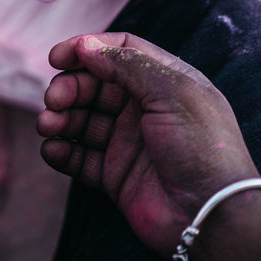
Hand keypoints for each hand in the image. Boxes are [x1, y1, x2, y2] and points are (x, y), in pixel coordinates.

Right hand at [37, 33, 258, 253]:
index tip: (59, 57)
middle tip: (54, 98)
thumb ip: (128, 64)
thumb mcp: (172, 92)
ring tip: (48, 125)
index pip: (120, 51)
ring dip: (60, 118)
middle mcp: (145, 109)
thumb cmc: (201, 147)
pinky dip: (62, 151)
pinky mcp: (116, 175)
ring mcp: (129, 142)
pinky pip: (80, 158)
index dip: (88, 49)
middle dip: (70, 86)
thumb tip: (86, 46)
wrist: (212, 214)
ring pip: (83, 120)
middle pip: (95, 84)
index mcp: (165, 82)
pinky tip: (53, 149)